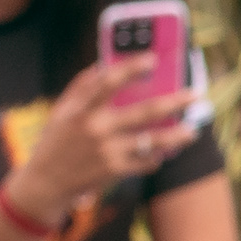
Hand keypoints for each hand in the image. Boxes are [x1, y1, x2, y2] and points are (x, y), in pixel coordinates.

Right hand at [10, 62, 193, 221]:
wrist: (46, 181)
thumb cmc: (56, 141)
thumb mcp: (61, 111)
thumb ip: (81, 88)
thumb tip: (101, 65)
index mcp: (82, 110)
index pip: (108, 82)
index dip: (130, 68)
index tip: (152, 59)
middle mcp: (96, 128)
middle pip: (144, 112)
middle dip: (173, 102)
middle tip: (195, 95)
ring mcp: (108, 150)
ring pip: (153, 141)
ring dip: (177, 136)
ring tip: (193, 132)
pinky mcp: (115, 170)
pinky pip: (146, 161)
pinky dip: (156, 156)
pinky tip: (163, 152)